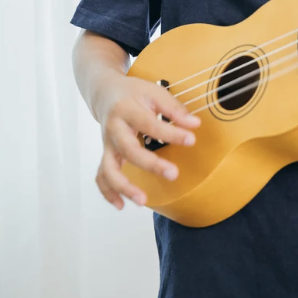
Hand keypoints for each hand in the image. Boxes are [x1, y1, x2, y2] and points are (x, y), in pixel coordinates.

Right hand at [95, 74, 199, 209]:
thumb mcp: (153, 92)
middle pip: (129, 150)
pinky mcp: (106, 154)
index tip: (191, 140)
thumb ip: (174, 108)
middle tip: (174, 174)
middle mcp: (113, 128)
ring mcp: (107, 144)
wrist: (104, 92)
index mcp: (126, 109)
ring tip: (143, 200)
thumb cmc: (133, 93)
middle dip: (150, 164)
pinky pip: (101, 176)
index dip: (171, 133)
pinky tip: (121, 205)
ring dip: (124, 186)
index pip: (149, 124)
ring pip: (109, 168)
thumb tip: (195, 124)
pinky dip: (108, 192)